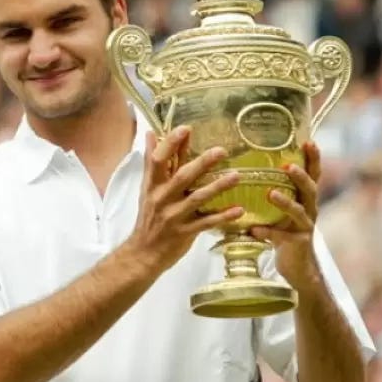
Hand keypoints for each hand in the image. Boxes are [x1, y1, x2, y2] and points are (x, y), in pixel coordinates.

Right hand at [126, 126, 244, 275]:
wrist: (143, 253)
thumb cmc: (148, 217)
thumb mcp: (147, 188)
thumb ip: (152, 161)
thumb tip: (151, 133)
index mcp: (152, 185)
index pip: (158, 160)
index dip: (171, 144)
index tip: (186, 129)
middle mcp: (162, 198)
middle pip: (182, 177)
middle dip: (202, 163)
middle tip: (221, 150)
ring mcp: (174, 216)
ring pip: (197, 198)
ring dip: (218, 187)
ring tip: (236, 176)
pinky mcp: (185, 232)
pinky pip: (206, 223)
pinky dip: (222, 216)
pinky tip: (239, 210)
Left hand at [251, 141, 321, 288]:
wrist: (296, 266)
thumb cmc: (284, 232)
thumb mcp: (280, 211)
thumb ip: (270, 192)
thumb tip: (243, 169)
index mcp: (305, 198)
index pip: (313, 174)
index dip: (313, 158)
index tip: (309, 141)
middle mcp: (309, 209)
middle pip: (310, 189)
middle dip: (301, 176)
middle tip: (288, 166)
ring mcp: (304, 227)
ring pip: (298, 211)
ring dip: (285, 202)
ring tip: (270, 194)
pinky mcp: (296, 243)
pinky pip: (280, 236)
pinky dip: (266, 232)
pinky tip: (254, 230)